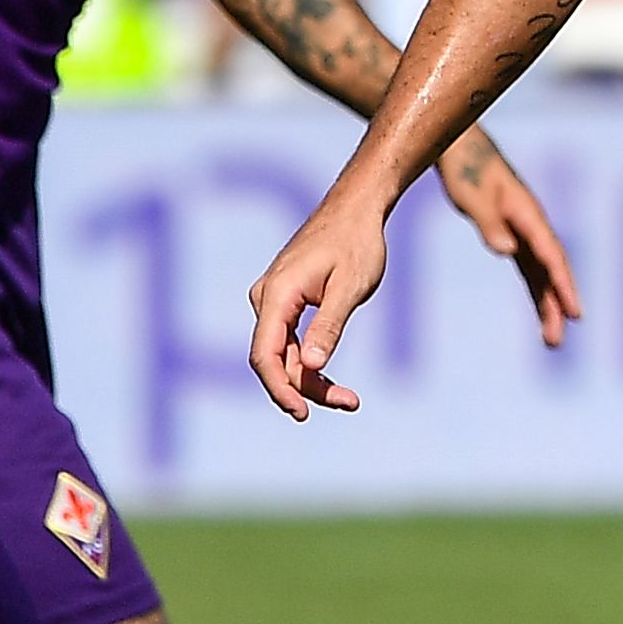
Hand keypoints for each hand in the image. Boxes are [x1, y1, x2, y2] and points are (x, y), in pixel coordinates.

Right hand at [248, 188, 397, 416]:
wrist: (354, 211)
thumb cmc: (356, 244)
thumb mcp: (350, 287)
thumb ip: (330, 326)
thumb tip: (314, 367)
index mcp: (277, 294)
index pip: (265, 354)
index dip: (280, 388)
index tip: (302, 413)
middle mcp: (266, 299)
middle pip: (275, 360)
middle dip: (306, 388)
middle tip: (349, 403)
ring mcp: (272, 301)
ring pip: (284, 355)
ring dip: (312, 380)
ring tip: (349, 399)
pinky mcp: (285, 304)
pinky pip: (290, 343)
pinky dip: (311, 363)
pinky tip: (332, 381)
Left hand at [434, 131, 582, 347]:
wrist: (461, 148)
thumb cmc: (464, 168)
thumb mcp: (471, 195)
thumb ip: (489, 223)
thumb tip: (507, 251)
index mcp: (527, 215)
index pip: (550, 256)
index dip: (562, 286)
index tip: (573, 313)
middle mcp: (532, 226)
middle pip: (552, 270)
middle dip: (557, 305)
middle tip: (557, 340)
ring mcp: (525, 231)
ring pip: (543, 273)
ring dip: (548, 304)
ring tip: (551, 340)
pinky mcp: (514, 234)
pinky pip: (531, 268)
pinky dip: (538, 290)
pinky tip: (542, 311)